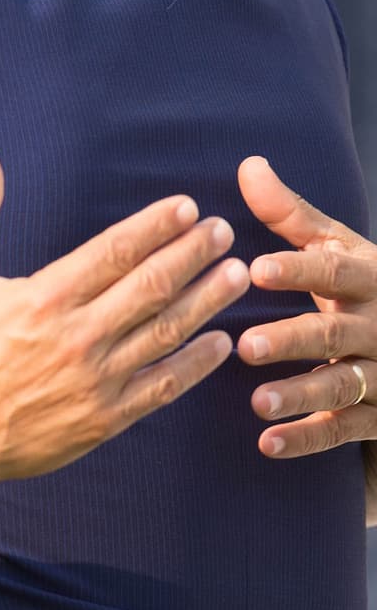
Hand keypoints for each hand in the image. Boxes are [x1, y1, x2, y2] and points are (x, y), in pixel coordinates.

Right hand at [0, 147, 246, 493]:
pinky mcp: (105, 419)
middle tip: (223, 231)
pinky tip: (220, 341)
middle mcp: (77, 337)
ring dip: (207, 299)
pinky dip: (196, 362)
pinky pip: (163, 385)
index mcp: (44, 298)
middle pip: (152, 285)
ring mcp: (95, 381)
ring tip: (237, 272)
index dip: (156, 225)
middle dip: (194, 253)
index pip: (115, 250)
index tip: (186, 208)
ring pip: (167, 331)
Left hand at [236, 156, 376, 511]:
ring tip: (257, 402)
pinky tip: (268, 444)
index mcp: (369, 279)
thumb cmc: (364, 286)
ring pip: (343, 386)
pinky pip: (346, 431)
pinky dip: (308, 439)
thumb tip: (248, 165)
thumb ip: (293, 216)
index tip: (256, 270)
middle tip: (245, 346)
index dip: (298, 270)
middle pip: (335, 333)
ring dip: (301, 395)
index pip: (334, 271)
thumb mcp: (340, 247)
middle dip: (292, 339)